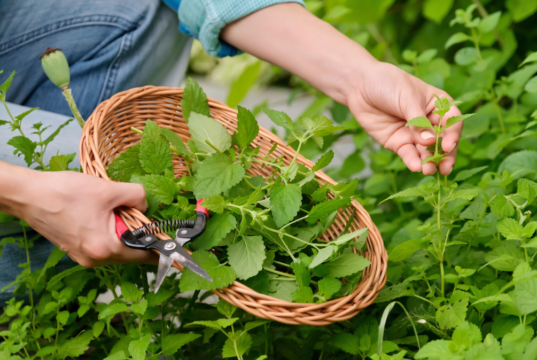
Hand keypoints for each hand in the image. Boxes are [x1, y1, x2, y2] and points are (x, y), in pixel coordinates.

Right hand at [1, 163, 156, 266]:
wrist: (28, 195)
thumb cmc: (65, 193)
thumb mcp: (108, 190)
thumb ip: (137, 197)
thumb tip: (147, 205)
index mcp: (105, 248)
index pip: (144, 255)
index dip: (161, 248)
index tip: (175, 244)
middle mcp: (95, 259)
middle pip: (131, 252)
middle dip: (141, 235)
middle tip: (145, 215)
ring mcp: (83, 256)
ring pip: (117, 246)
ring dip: (125, 231)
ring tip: (120, 210)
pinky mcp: (76, 249)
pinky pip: (103, 243)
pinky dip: (111, 231)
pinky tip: (106, 213)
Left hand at [346, 62, 461, 175]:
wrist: (360, 86)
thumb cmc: (388, 84)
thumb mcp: (406, 98)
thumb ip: (418, 121)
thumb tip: (429, 142)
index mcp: (437, 106)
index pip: (452, 123)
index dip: (452, 135)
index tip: (447, 146)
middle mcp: (428, 122)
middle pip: (442, 142)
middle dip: (445, 155)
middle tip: (445, 168)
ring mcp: (413, 134)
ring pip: (426, 152)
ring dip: (429, 162)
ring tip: (429, 170)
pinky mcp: (398, 143)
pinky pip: (408, 154)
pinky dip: (413, 162)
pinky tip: (416, 167)